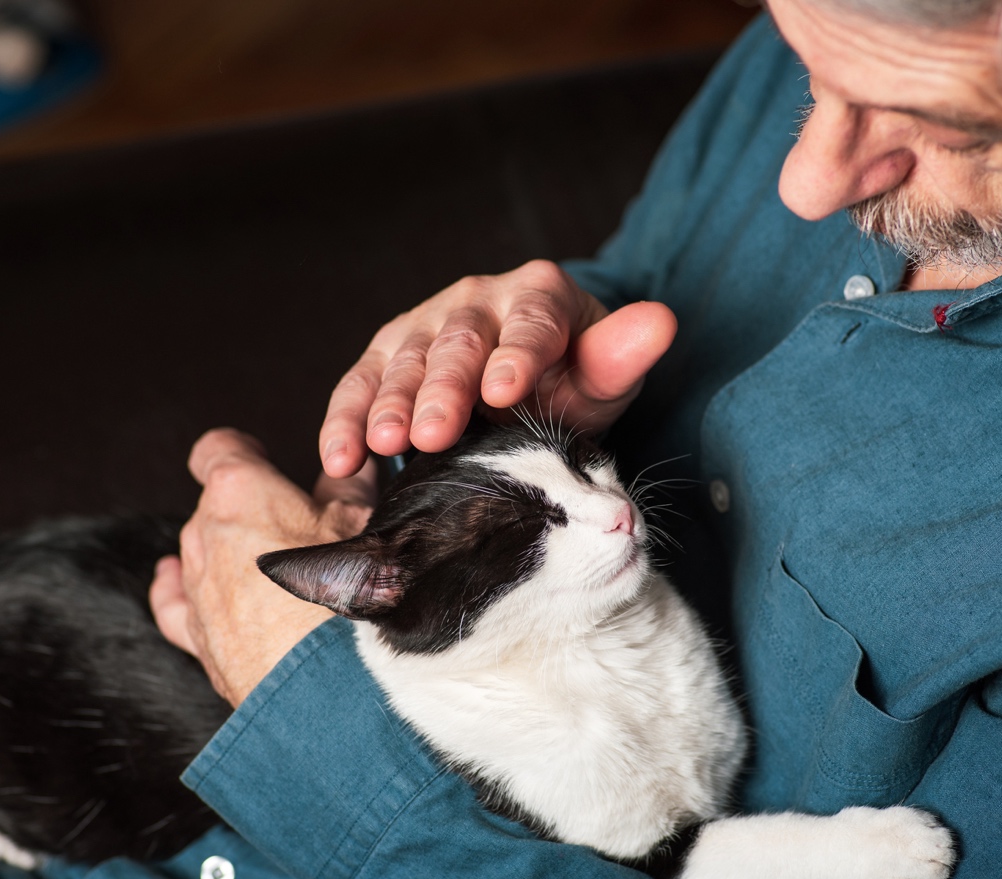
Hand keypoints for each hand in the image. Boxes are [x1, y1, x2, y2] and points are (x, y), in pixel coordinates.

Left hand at [149, 428, 376, 707]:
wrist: (331, 682)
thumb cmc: (348, 593)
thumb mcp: (362, 522)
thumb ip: (350, 486)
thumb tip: (354, 465)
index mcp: (240, 491)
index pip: (219, 449)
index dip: (240, 448)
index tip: (259, 455)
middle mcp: (205, 533)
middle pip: (217, 506)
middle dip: (253, 510)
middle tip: (300, 525)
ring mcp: (195, 586)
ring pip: (202, 553)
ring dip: (233, 554)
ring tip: (278, 572)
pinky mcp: (196, 635)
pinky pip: (175, 602)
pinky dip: (180, 589)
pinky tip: (180, 584)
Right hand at [319, 259, 676, 477]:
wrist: (529, 382)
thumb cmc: (571, 380)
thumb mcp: (604, 375)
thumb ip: (623, 355)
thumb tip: (662, 322)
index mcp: (538, 295)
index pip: (530, 322)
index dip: (517, 354)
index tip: (506, 392)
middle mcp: (475, 300)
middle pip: (458, 343)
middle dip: (443, 388)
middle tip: (432, 433)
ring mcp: (424, 325)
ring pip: (403, 363)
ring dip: (390, 404)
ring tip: (383, 443)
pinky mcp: (385, 357)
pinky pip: (358, 387)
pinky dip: (345, 421)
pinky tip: (339, 460)